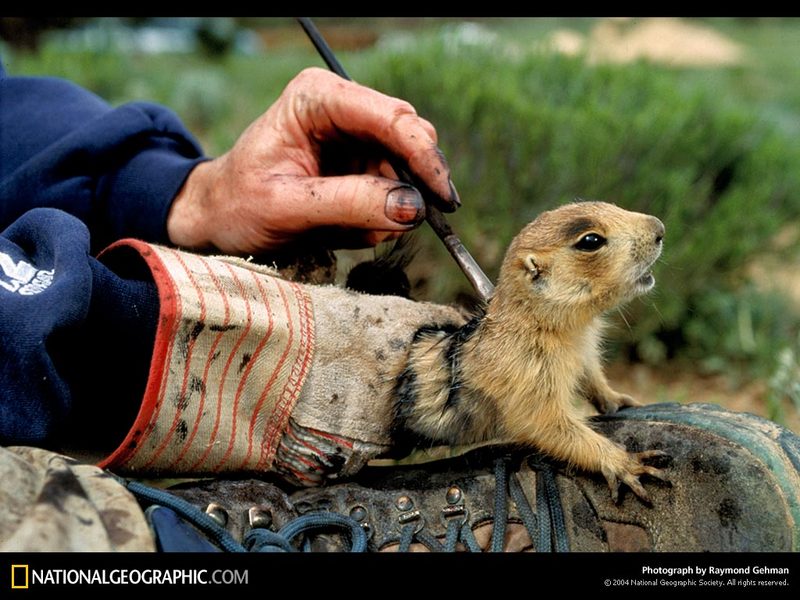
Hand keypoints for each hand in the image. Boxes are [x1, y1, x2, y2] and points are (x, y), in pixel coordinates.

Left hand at [167, 67, 459, 254]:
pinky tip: (345, 228)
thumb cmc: (238, 205)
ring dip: (390, 209)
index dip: (423, 156)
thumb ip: (350, 204)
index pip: (391, 118)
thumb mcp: (287, 207)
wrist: (220, 217)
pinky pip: (394, 193)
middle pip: (410, 139)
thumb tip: (413, 208)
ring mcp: (355, 138)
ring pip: (407, 172)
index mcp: (317, 98)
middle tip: (402, 225)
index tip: (443, 197)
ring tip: (345, 230)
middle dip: (411, 186)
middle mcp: (343, 109)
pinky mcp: (361, 165)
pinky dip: (380, 218)